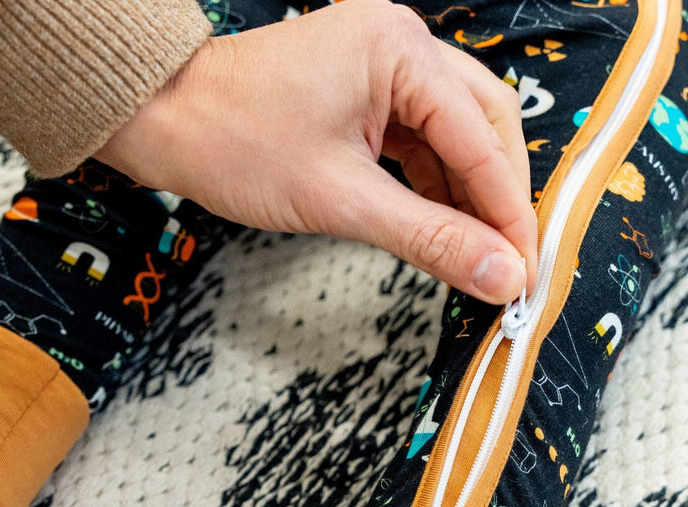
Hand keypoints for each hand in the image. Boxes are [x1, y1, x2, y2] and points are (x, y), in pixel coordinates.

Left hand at [96, 0, 537, 304]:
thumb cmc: (234, 143)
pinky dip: (442, 190)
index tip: (525, 275)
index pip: (482, 142)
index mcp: (400, 51)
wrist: (163, 118)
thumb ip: (432, 240)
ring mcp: (388, 68)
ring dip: (475, 200)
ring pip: (462, 138)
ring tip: (484, 258)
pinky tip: (449, 232)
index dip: (510, 216)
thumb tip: (500, 279)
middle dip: (502, 201)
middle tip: (511, 268)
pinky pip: (428, 144)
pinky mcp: (372, 96)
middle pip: (488, 128)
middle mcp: (404, 46)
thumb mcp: (343, 200)